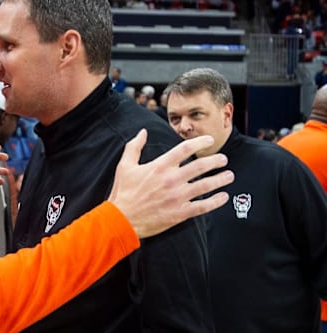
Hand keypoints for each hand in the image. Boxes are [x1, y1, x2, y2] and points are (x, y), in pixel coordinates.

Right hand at [108, 129, 233, 237]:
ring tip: (229, 176)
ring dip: (221, 179)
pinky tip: (224, 197)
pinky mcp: (180, 213)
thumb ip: (134, 146)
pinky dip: (216, 201)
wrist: (122, 219)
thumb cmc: (123, 192)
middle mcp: (172, 180)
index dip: (200, 142)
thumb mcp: (124, 166)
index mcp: (160, 166)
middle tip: (223, 159)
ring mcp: (178, 197)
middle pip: (201, 166)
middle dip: (216, 161)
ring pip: (206, 185)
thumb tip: (143, 132)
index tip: (209, 140)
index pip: (185, 149)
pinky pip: (203, 206)